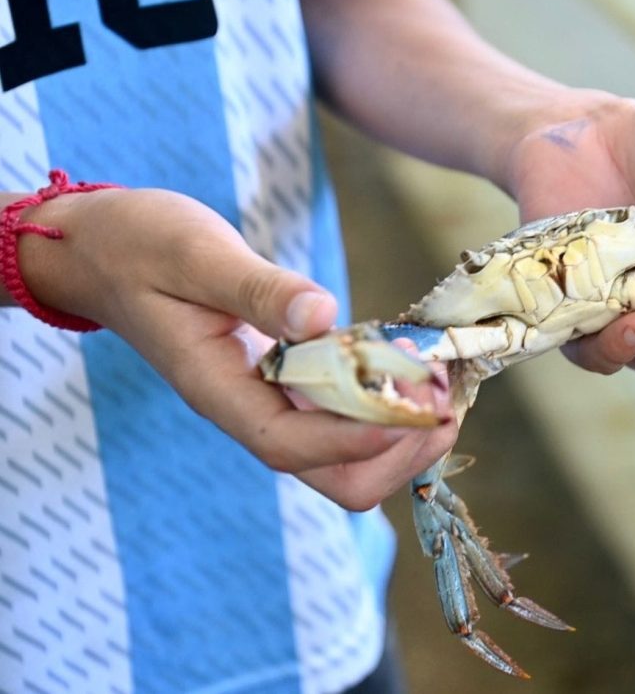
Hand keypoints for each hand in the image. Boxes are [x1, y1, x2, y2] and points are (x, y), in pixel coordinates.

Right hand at [15, 187, 456, 508]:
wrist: (102, 251)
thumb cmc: (138, 245)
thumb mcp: (194, 253)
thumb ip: (256, 287)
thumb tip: (322, 315)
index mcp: (218, 388)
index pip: (288, 445)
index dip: (354, 439)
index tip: (414, 412)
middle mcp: (248, 408)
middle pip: (329, 476)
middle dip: (394, 454)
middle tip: (446, 408)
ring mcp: (269, 401)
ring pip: (344, 456)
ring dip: (400, 435)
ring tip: (446, 389)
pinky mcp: (286, 383)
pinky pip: (343, 418)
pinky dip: (387, 406)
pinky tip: (417, 370)